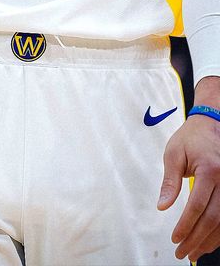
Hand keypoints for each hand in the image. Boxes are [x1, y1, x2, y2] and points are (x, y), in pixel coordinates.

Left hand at [158, 112, 219, 260]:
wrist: (212, 124)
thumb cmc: (191, 138)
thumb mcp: (174, 154)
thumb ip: (169, 181)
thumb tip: (162, 206)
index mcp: (209, 170)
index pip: (198, 205)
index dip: (186, 225)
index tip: (175, 238)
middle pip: (213, 219)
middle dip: (196, 239)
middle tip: (182, 252)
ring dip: (209, 241)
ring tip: (193, 253)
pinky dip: (219, 233)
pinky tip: (209, 242)